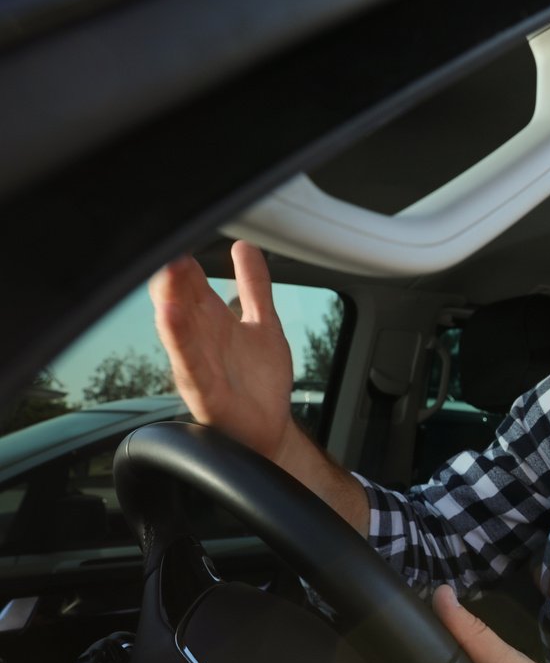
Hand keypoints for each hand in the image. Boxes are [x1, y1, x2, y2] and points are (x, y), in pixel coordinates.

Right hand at [149, 240, 296, 461]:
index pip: (190, 284)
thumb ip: (254, 287)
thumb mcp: (263, 324)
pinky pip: (190, 366)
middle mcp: (199, 342)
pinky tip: (173, 320)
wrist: (270, 430)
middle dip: (173, 278)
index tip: (177, 233)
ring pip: (178, 333)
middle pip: (179, 302)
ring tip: (167, 280)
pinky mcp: (205, 394)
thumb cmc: (258, 380)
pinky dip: (182, 343)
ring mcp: (198, 367)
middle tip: (168, 248)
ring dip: (171, 307)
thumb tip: (245, 246)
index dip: (184, 261)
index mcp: (210, 323)